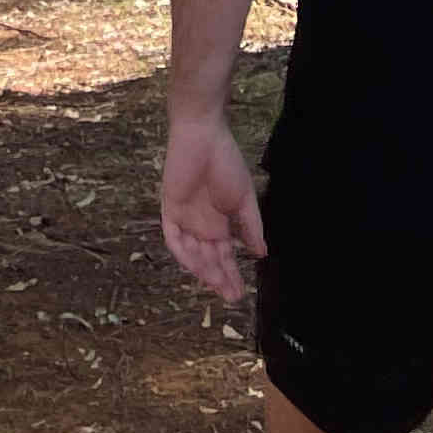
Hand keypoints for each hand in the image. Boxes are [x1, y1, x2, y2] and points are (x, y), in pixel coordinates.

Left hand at [160, 108, 265, 305]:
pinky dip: (184, 253)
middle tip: (232, 297)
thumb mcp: (243, 198)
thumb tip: (262, 253)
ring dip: (204, 270)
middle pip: (209, 259)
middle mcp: (200, 225)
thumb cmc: (226, 162)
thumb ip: (250, 226)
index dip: (231, 274)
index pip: (224, 255)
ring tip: (219, 284)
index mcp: (218, 222)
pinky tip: (196, 266)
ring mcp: (184, 219)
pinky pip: (174, 238)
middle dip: (219, 278)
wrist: (203, 135)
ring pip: (192, 254)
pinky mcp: (170, 209)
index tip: (241, 293)